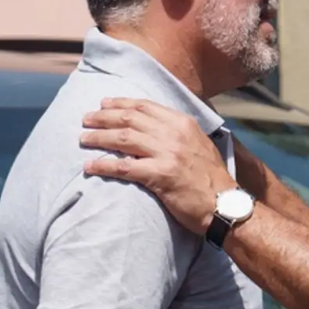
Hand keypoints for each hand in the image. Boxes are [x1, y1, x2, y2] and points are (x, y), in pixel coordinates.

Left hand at [80, 98, 236, 234]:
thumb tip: (156, 128)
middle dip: (103, 117)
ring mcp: (167, 154)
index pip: (145, 106)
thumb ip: (178, 134)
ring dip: (99, 137)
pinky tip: (89, 166)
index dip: (121, 103)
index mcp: (183, 123)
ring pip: (123, 139)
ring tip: (83, 139)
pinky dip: (103, 165)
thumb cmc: (211, 179)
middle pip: (130, 119)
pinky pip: (124, 167)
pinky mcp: (160, 176)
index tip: (104, 103)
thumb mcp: (199, 145)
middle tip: (85, 119)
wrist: (225, 205)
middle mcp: (173, 134)